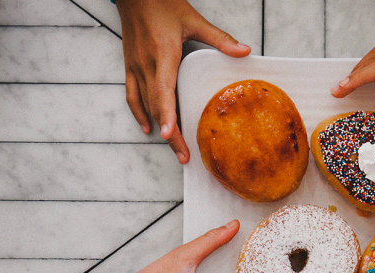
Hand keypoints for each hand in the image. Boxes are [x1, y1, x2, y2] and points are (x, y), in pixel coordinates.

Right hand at [116, 0, 250, 163]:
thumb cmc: (161, 3)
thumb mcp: (194, 20)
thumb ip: (220, 39)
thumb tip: (244, 51)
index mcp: (164, 54)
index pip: (163, 90)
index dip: (166, 114)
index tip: (169, 134)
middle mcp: (147, 64)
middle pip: (157, 106)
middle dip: (169, 134)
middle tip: (184, 156)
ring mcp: (136, 66)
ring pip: (145, 104)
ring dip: (158, 128)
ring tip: (172, 148)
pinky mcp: (130, 66)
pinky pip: (132, 95)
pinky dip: (140, 114)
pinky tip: (150, 128)